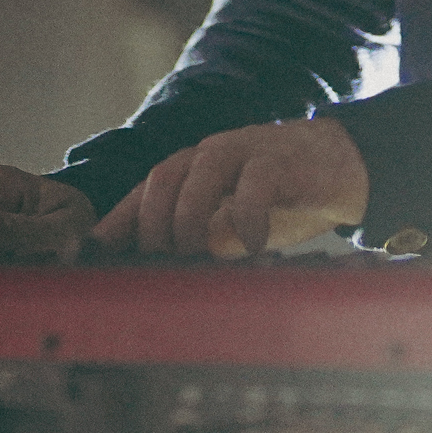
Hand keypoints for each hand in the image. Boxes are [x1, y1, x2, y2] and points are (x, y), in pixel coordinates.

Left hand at [94, 118, 368, 257]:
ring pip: (198, 172)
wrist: (341, 164)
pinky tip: (252, 243)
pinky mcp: (280, 158)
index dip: (116, 223)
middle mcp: (209, 155)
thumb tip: (159, 282)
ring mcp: (243, 150)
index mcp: (192, 171)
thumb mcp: (230, 224)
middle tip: (161, 261)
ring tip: (196, 252)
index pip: (143, 194)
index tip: (91, 256)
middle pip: (162, 179)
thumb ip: (198, 242)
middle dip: (153, 223)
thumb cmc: (279, 199)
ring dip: (189, 217)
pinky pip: (256, 181)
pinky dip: (247, 213)